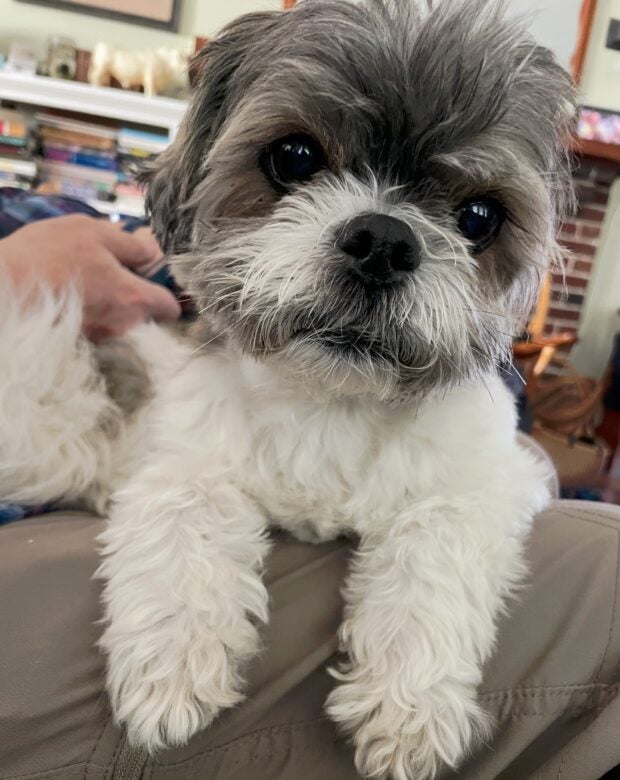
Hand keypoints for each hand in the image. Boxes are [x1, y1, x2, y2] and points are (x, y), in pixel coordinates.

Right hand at [0, 214, 180, 339]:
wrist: (2, 287)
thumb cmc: (49, 254)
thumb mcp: (94, 233)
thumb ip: (131, 245)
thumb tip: (153, 252)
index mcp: (134, 298)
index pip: (171, 307)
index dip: (169, 290)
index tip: (158, 277)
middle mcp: (123, 325)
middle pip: (148, 314)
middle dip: (139, 295)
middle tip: (118, 272)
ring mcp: (102, 338)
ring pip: (123, 321)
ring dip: (115, 304)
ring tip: (91, 281)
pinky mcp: (81, 342)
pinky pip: (100, 326)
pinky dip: (94, 312)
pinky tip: (76, 294)